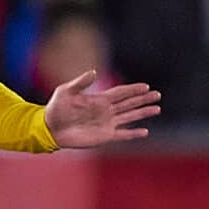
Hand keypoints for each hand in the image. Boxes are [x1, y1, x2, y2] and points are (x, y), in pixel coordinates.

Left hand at [44, 71, 160, 147]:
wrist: (50, 129)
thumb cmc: (56, 109)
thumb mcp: (66, 91)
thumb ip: (80, 83)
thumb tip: (93, 71)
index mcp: (99, 99)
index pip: (121, 93)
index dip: (133, 89)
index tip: (146, 86)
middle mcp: (106, 111)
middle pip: (129, 103)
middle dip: (143, 99)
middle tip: (158, 94)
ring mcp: (106, 124)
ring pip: (130, 117)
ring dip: (143, 113)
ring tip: (157, 108)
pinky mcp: (104, 136)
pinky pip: (123, 134)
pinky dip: (133, 133)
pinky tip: (145, 131)